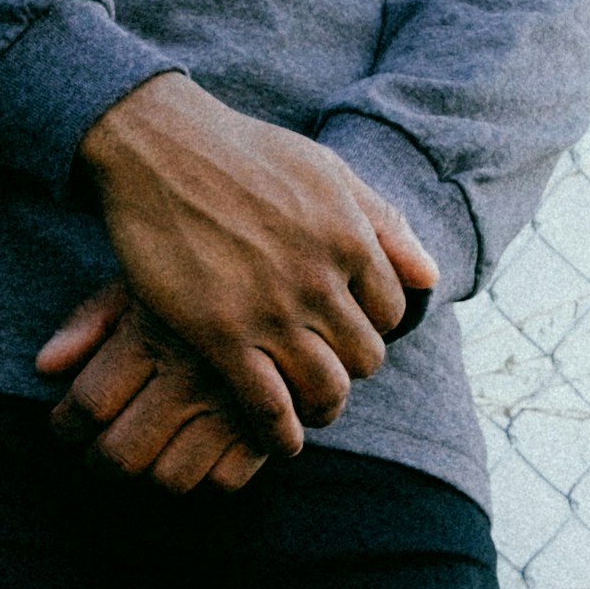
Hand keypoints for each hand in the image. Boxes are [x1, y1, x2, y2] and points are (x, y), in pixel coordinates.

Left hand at [35, 280, 275, 492]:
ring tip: (143, 455)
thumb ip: (91, 320)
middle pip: (121, 455)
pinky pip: (225, 482)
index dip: (63, 426)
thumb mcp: (145, 276)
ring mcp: (235, 405)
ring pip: (169, 479)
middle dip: (98, 462)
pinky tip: (194, 453)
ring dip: (147, 476)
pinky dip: (204, 479)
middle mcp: (192, 375)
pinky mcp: (274, 422)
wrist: (298, 261)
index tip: (63, 425)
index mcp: (153, 333)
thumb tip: (45, 369)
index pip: (87, 406)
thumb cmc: (204, 268)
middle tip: (96, 452)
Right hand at [64, 73, 435, 452]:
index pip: (392, 311)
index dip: (374, 327)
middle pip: (366, 357)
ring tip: (312, 413)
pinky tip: (282, 441)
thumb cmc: (243, 153)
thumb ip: (383, 222)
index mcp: (349, 236)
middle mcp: (318, 277)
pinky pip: (267, 406)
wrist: (159, 147)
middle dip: (352, 369)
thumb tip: (431, 276)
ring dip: (324, 408)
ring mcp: (270, 309)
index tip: (349, 332)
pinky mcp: (220, 333)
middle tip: (329, 371)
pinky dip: (281, 434)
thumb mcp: (326, 170)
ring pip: (326, 388)